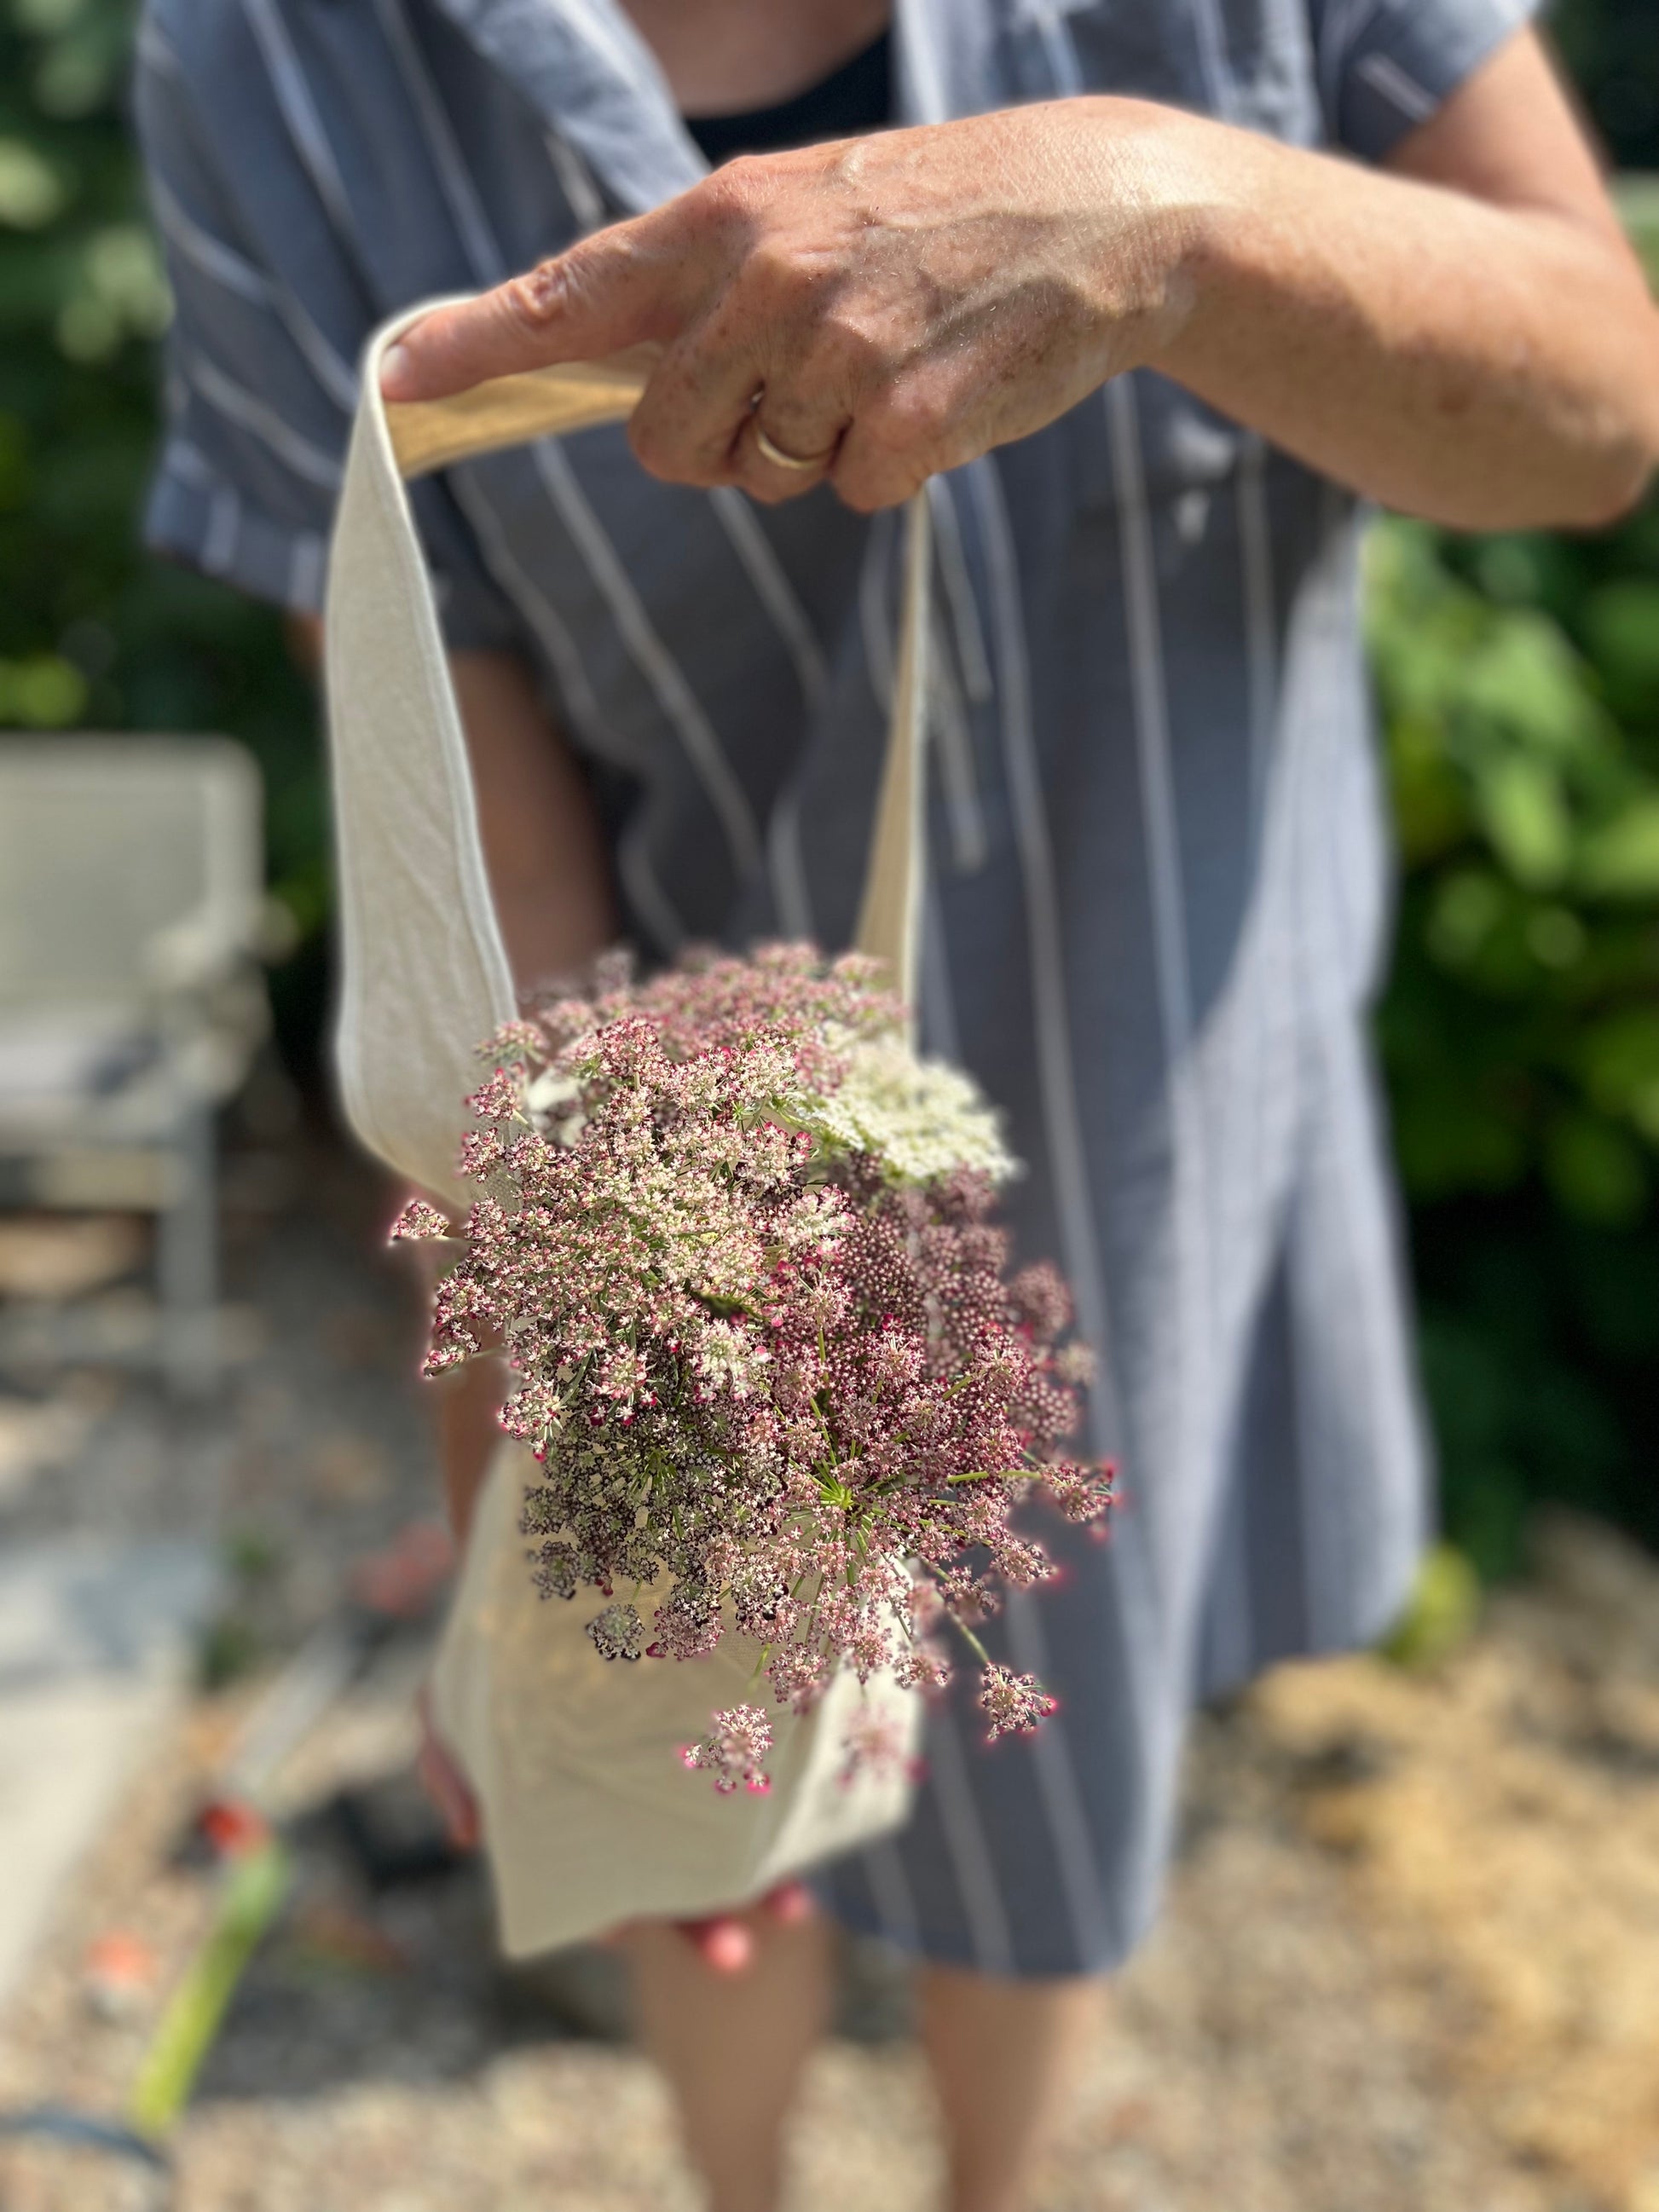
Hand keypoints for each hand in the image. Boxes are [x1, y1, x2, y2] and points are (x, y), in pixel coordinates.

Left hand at [380, 100, 1197, 511]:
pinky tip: (943, 394)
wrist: (1103, 210)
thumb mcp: (808, 211)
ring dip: (819, 454)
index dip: (472, 346)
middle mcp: (765, 277)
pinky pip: (853, 496)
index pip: (569, 294)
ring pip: (766, 477)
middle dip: (723, 444)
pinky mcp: (908, 415)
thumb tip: (623, 387)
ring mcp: (838, 348)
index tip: (391, 385)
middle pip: (666, 441)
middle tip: (808, 386)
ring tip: (894, 363)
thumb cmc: (941, 218)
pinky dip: (894, 472)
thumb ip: (709, 290)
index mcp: (726, 216)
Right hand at [414, 1685, 807, 1968]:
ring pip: (723, 1848)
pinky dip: (783, 1803)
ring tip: (795, 1909)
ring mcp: (678, 1780)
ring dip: (760, 1886)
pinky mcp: (721, 1732)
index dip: (610, 1919)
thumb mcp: (457, 1705)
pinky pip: (754, 1778)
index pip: (591, 1889)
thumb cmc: (502, 1656)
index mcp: (576, 1823)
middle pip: (669, 1887)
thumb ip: (453, 1769)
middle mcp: (632, 1815)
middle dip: (701, 1925)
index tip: (619, 1933)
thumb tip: (467, 1836)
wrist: (563, 1576)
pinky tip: (812, 1818)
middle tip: (735, 1958)